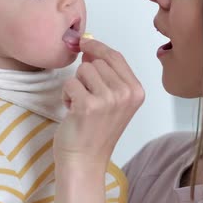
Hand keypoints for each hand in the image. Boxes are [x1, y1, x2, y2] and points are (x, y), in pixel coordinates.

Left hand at [54, 38, 144, 168]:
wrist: (84, 160)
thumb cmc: (96, 131)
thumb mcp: (113, 100)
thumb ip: (107, 74)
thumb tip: (89, 48)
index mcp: (136, 91)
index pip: (115, 56)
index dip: (97, 47)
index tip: (85, 43)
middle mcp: (126, 94)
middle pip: (97, 61)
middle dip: (86, 75)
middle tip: (87, 97)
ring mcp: (108, 100)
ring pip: (83, 70)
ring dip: (76, 85)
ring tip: (81, 104)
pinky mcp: (88, 105)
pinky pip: (70, 83)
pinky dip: (66, 95)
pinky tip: (73, 110)